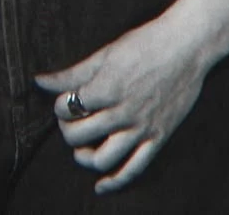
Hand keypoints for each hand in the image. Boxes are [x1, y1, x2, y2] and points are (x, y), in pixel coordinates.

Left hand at [35, 8, 212, 193]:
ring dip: (84, 156)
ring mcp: (141, 128)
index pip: (67, 108)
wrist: (186, 46)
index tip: (64, 100)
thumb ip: (73, 73)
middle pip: (79, 135)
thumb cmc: (145, 43)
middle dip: (67, 129)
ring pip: (102, 159)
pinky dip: (115, 182)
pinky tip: (101, 185)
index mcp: (106, 88)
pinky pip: (134, 169)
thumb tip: (41, 81)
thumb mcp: (106, 53)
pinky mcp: (157, 137)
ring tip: (82, 147)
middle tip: (70, 120)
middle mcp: (122, 112)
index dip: (59, 105)